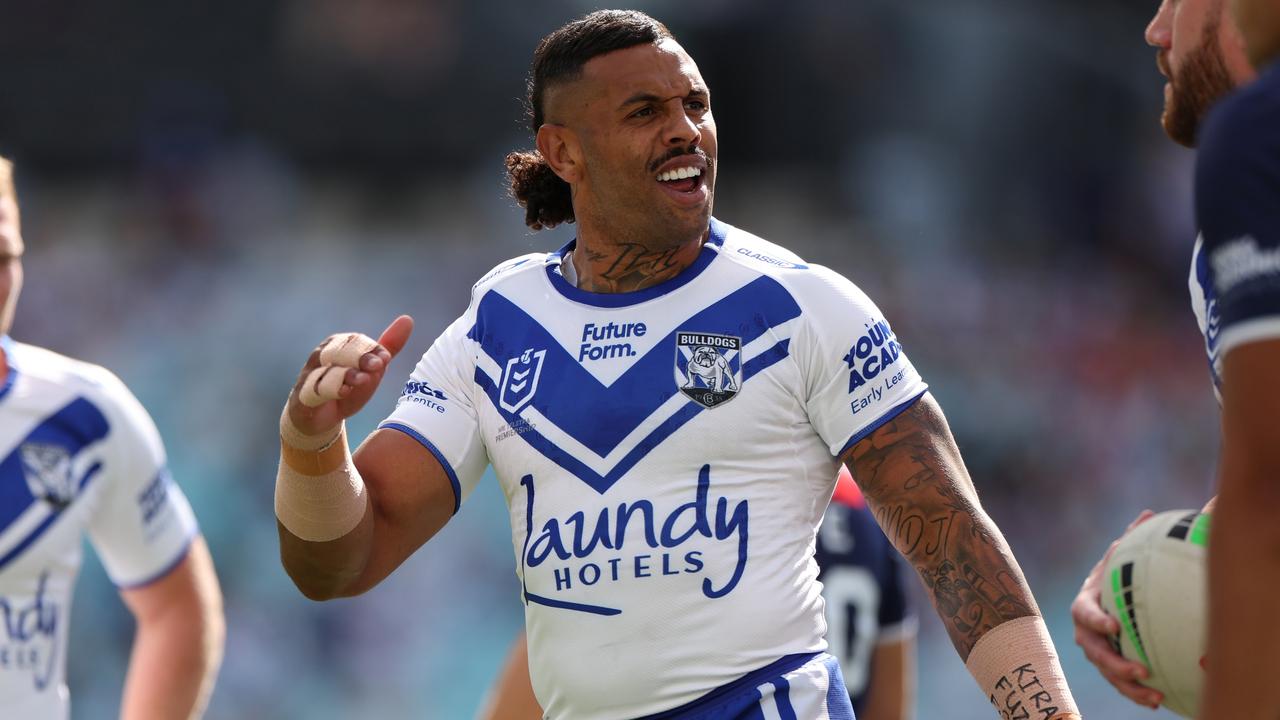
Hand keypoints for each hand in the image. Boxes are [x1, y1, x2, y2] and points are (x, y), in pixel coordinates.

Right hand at [286, 315, 414, 435]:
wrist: (319, 414)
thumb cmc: (348, 385)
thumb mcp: (371, 367)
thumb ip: (388, 346)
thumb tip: (407, 319)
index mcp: (339, 344)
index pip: (356, 341)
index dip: (372, 349)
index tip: (387, 358)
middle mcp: (322, 354)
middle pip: (341, 351)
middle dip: (360, 357)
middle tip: (379, 365)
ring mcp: (310, 373)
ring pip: (328, 370)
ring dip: (347, 374)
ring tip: (364, 379)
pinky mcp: (303, 393)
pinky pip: (315, 389)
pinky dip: (330, 390)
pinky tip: (344, 392)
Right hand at [1070, 509, 1160, 708]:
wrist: (1106, 600)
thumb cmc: (1116, 578)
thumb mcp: (1121, 559)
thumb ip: (1130, 541)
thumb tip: (1149, 513)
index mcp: (1086, 603)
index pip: (1084, 612)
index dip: (1097, 620)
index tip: (1116, 625)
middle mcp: (1086, 631)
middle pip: (1094, 650)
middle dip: (1115, 663)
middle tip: (1140, 669)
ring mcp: (1096, 650)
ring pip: (1106, 672)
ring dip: (1127, 685)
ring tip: (1153, 696)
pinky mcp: (1109, 665)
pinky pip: (1118, 682)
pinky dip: (1134, 693)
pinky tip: (1158, 702)